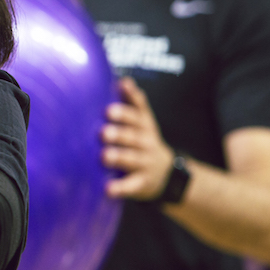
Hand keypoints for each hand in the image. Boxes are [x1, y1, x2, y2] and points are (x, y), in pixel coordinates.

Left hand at [101, 76, 175, 199]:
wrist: (166, 173)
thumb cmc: (142, 141)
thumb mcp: (143, 121)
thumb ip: (133, 101)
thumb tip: (124, 79)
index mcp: (144, 125)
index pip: (137, 115)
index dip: (124, 111)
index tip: (108, 109)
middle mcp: (146, 143)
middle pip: (133, 137)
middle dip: (119, 134)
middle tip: (103, 132)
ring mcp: (145, 163)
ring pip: (133, 159)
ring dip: (119, 157)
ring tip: (105, 156)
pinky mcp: (142, 183)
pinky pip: (132, 185)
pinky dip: (121, 188)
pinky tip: (108, 189)